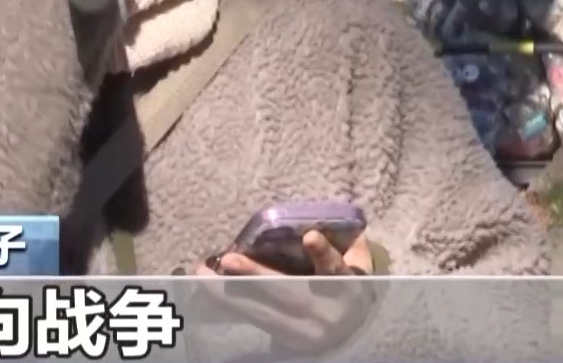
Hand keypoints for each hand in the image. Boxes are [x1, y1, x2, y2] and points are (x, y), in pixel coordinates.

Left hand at [192, 231, 379, 354]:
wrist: (355, 337)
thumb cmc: (352, 289)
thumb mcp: (360, 268)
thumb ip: (350, 247)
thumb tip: (330, 221)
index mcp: (347, 288)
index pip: (336, 270)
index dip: (323, 254)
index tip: (309, 237)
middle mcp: (323, 312)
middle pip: (288, 292)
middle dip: (255, 276)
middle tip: (227, 259)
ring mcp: (301, 331)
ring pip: (262, 311)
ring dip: (229, 293)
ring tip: (202, 275)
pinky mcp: (284, 340)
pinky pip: (254, 319)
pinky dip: (230, 303)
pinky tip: (208, 289)